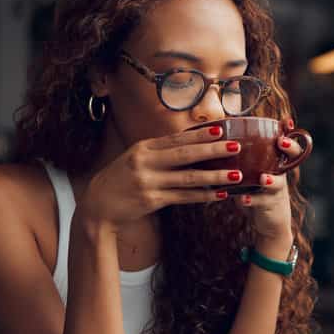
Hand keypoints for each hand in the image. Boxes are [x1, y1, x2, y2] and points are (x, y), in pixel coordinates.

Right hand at [77, 124, 242, 229]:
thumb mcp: (135, 158)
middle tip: (236, 146)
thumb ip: (159, 152)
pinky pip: (183, 197)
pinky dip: (202, 196)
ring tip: (236, 175)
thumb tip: (190, 143)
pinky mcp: (152, 200)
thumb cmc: (120, 179)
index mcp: (143, 148)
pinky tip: (219, 194)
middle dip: (213, 150)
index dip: (199, 134)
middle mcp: (146, 162)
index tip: (221, 128)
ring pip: (188, 178)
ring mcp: (149, 182)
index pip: (176, 138)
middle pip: (185, 154)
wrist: (97, 205)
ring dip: (214, 176)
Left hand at [235, 119, 304, 245]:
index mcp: (276, 162)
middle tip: (280, 142)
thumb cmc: (256, 191)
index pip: (288, 143)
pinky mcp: (271, 206)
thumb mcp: (253, 172)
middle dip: (289, 148)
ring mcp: (278, 191)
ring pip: (278, 183)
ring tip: (262, 178)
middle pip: (293, 158)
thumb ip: (243, 157)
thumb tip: (216, 133)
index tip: (285, 122)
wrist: (268, 221)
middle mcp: (281, 174)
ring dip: (270, 180)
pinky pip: (262, 203)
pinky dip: (252, 201)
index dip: (289, 132)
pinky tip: (242, 199)